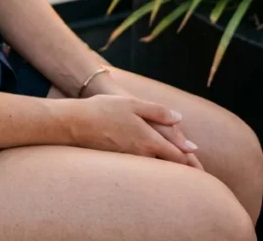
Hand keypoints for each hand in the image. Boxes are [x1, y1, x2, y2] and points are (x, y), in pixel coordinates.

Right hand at [82, 72, 202, 168]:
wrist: (75, 124)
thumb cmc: (103, 109)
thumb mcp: (132, 103)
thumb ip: (157, 111)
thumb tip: (179, 118)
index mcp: (149, 140)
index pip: (178, 156)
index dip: (191, 160)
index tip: (200, 163)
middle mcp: (143, 155)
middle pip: (170, 168)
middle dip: (184, 170)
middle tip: (197, 172)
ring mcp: (131, 161)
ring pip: (157, 170)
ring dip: (169, 171)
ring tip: (179, 170)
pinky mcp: (120, 163)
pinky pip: (143, 170)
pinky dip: (153, 170)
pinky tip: (152, 166)